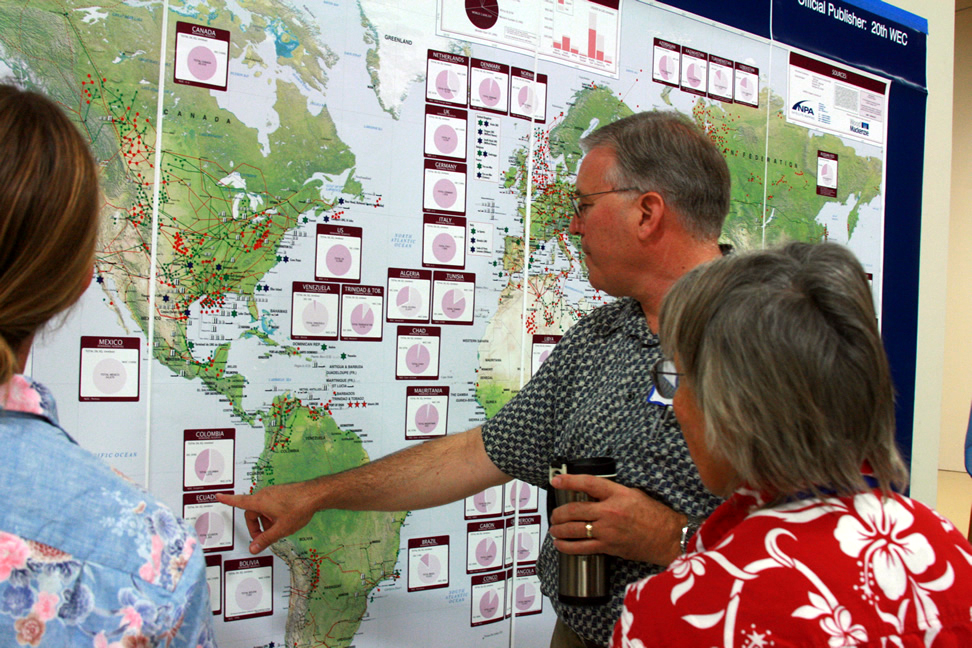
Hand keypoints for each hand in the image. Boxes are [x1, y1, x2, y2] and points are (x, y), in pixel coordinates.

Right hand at [216, 480, 322, 554]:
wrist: (315, 494)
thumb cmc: (298, 508)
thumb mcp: (281, 529)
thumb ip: (265, 540)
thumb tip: (253, 549)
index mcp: (260, 501)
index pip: (239, 501)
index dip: (228, 500)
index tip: (218, 496)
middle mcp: (265, 494)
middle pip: (252, 512)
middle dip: (256, 526)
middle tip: (263, 538)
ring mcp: (274, 492)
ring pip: (263, 509)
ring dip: (266, 521)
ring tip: (278, 529)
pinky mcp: (282, 493)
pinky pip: (271, 505)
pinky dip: (273, 515)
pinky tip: (285, 521)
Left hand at [548, 474, 684, 565]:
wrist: (668, 537)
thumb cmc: (654, 515)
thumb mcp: (633, 494)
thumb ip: (612, 493)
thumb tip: (591, 494)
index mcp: (617, 494)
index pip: (588, 484)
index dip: (569, 481)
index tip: (556, 480)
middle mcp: (610, 511)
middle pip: (574, 509)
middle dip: (558, 512)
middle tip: (554, 513)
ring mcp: (608, 531)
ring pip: (574, 529)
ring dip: (559, 529)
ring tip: (554, 528)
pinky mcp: (608, 547)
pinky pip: (582, 547)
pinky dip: (567, 546)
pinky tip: (560, 544)